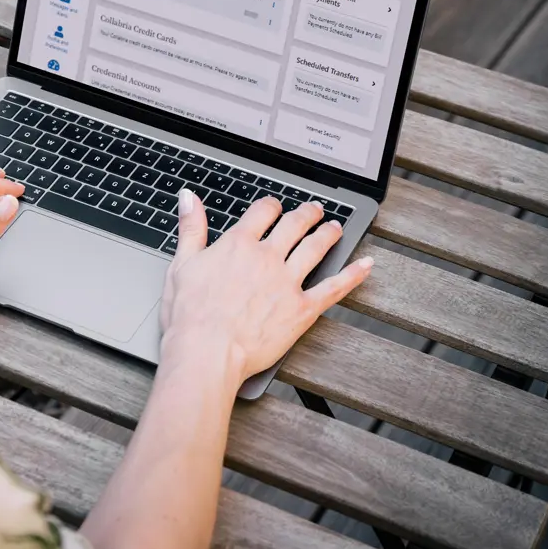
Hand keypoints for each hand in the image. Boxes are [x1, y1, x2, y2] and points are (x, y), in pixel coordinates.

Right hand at [160, 191, 372, 389]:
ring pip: (315, 248)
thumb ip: (191, 228)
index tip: (275, 206)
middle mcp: (267, 257)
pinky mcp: (302, 309)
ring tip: (335, 226)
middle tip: (314, 210)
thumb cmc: (190, 316)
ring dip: (328, 233)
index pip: (262, 212)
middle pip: (294, 225)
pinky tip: (365, 265)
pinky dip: (352, 275)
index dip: (271, 206)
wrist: (207, 352)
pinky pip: (333, 288)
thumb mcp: (182, 264)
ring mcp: (288, 282)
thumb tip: (188, 196)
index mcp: (239, 244)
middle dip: (306, 214)